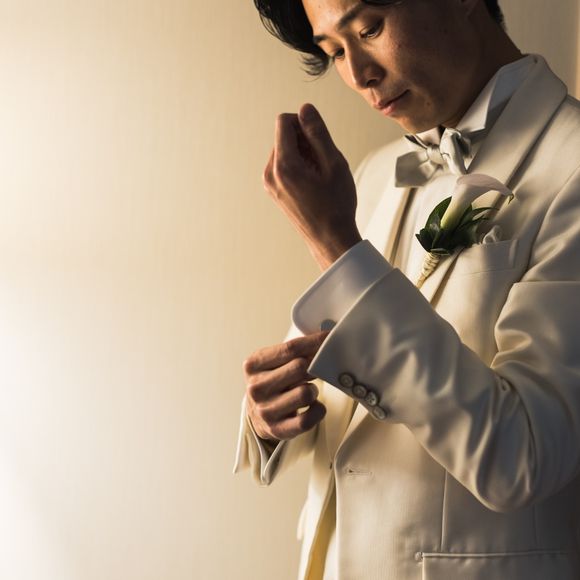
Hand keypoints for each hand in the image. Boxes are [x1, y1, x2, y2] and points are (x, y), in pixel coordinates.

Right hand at [243, 331, 328, 441]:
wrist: (257, 414)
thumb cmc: (271, 381)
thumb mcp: (272, 361)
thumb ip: (293, 350)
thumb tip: (327, 336)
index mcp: (253, 364)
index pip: (291, 348)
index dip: (315, 342)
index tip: (331, 338)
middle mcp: (256, 387)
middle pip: (300, 367)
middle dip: (314, 367)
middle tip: (316, 370)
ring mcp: (265, 410)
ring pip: (306, 393)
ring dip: (314, 390)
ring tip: (307, 390)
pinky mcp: (277, 429)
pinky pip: (308, 419)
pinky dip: (317, 410)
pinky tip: (313, 406)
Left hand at [263, 103, 361, 269]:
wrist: (330, 239)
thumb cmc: (336, 206)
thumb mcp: (334, 164)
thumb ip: (318, 133)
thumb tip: (305, 109)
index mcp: (283, 166)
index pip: (284, 122)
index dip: (304, 123)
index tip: (320, 141)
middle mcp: (270, 174)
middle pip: (283, 136)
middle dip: (303, 141)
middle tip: (323, 163)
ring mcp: (269, 184)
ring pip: (284, 150)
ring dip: (302, 154)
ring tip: (319, 175)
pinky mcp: (274, 190)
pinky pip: (283, 165)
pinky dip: (297, 166)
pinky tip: (312, 183)